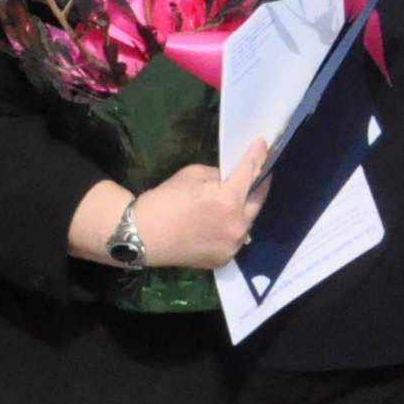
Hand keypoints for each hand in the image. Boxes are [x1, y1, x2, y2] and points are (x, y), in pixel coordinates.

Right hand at [130, 139, 270, 269]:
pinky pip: (235, 237)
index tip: (262, 144)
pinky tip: (227, 218)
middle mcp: (237, 225)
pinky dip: (234, 225)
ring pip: (248, 220)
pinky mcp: (224, 258)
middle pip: (258, 198)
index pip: (250, 172)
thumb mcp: (194, 175)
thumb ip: (218, 176)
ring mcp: (232, 245)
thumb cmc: (165, 200)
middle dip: (260, 182)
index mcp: (229, 200)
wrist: (141, 235)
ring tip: (243, 194)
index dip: (258, 155)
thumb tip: (230, 178)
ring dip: (247, 206)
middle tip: (260, 170)